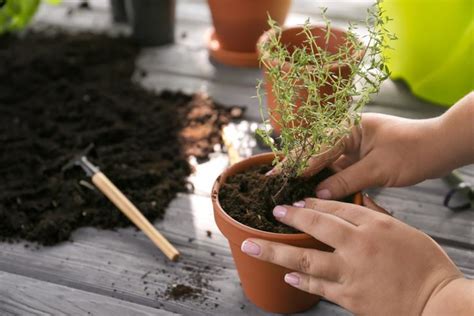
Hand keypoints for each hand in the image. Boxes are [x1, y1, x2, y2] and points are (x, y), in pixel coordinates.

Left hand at [240, 198, 465, 314]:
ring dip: (275, 252)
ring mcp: (350, 273)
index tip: (294, 204)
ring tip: (252, 246)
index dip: (310, 205)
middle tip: (271, 214)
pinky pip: (317, 287)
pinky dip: (300, 280)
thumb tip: (357, 199)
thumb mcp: (404, 230)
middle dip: (289, 219)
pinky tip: (287, 275)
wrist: (438, 303)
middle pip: (314, 227)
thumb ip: (376, 215)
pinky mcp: (349, 298)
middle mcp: (358, 246)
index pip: (334, 208)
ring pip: (305, 259)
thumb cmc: (426, 264)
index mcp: (373, 225)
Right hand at [267, 92, 473, 199]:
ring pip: (325, 161)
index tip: (277, 176)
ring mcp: (354, 146)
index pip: (316, 148)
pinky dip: (327, 179)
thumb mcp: (378, 168)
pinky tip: (314, 190)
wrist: (441, 147)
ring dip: (309, 174)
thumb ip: (347, 180)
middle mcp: (348, 134)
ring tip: (287, 187)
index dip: (296, 164)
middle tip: (273, 179)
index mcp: (350, 128)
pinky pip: (338, 168)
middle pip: (314, 151)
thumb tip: (319, 194)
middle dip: (294, 165)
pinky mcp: (360, 157)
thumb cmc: (414, 150)